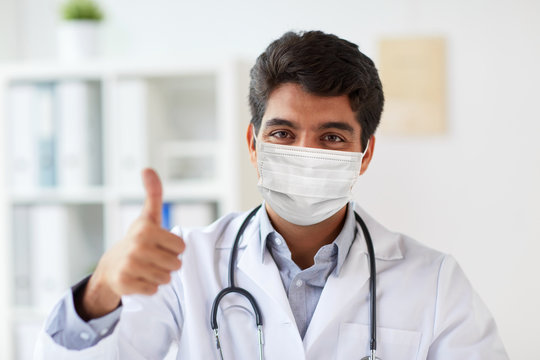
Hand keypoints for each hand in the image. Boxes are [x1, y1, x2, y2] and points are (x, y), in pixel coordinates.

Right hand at [78, 168, 184, 319]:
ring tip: (145, 268)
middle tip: (152, 258)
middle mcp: (137, 247)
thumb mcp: (148, 217)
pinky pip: (154, 290)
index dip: (173, 248)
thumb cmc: (137, 240)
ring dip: (158, 276)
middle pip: (176, 264)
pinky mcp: (126, 284)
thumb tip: (147, 168)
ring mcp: (130, 266)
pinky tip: (138, 278)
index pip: (181, 247)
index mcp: (146, 229)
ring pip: (166, 278)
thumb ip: (153, 193)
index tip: (159, 244)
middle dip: (167, 263)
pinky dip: (148, 287)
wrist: (110, 267)